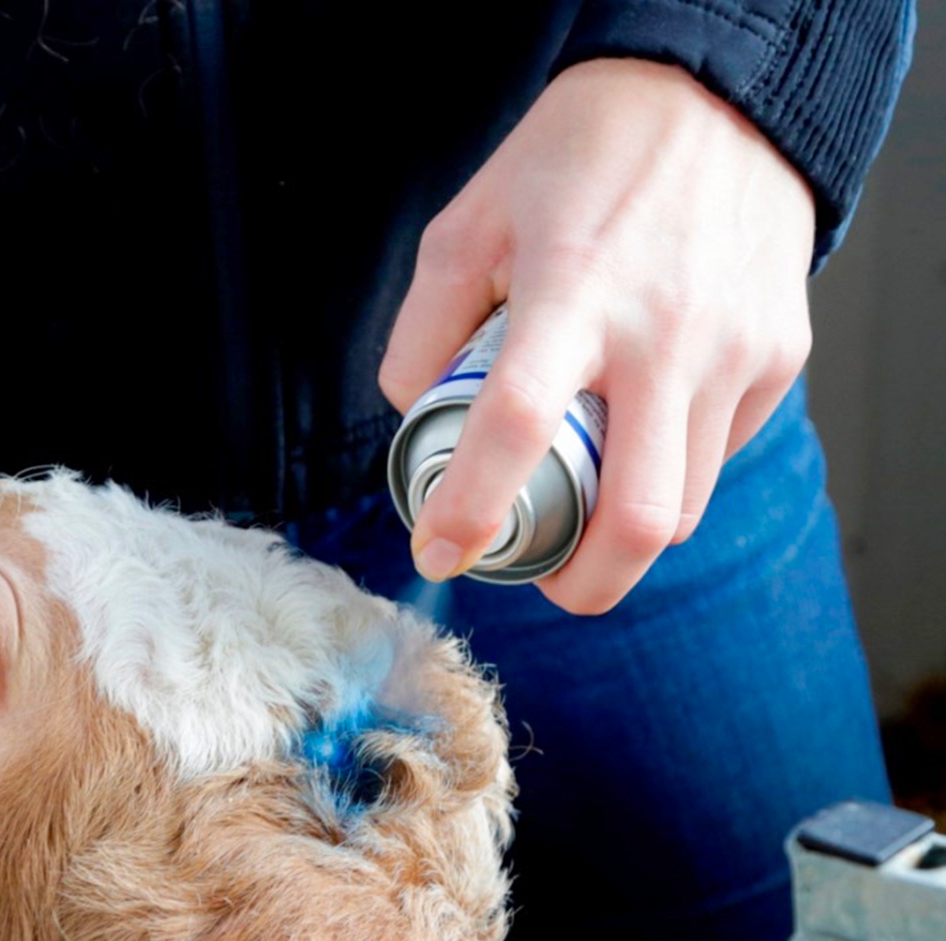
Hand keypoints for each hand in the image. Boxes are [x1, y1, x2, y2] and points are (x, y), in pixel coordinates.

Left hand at [378, 59, 815, 613]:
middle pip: (639, 519)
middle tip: (544, 579)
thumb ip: (424, 330)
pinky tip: (641, 433)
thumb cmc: (579, 161)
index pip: (520, 426)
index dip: (472, 509)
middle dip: (583, 583)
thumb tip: (416, 422)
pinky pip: (718, 455)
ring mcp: (735, 349)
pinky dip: (671, 473)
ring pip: (685, 506)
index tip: (438, 553)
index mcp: (572, 290)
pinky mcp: (780, 356)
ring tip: (588, 506)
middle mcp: (665, 332)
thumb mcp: (469, 224)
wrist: (716, 100)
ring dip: (626, 535)